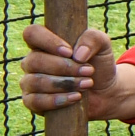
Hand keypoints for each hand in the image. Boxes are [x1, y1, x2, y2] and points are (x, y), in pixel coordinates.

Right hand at [19, 25, 134, 122]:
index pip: (32, 33)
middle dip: (64, 67)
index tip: (69, 51)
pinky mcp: (32, 102)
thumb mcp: (103, 45)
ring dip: (65, 83)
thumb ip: (93, 38)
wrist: (105, 92)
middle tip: (89, 70)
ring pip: (35, 81)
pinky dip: (57, 100)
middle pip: (35, 61)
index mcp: (44, 43)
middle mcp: (33, 61)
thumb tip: (78, 54)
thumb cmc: (99, 64)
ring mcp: (30, 82)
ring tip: (88, 84)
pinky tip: (75, 97)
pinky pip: (35, 101)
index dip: (47, 41)